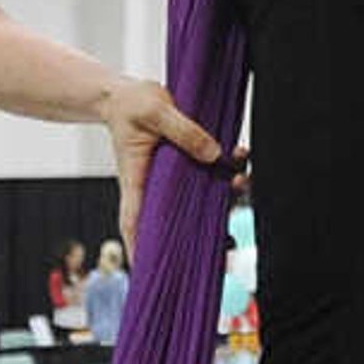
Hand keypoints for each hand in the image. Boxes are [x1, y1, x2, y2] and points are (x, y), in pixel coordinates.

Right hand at [96, 76, 224, 264]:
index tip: (148, 268)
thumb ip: (184, 132)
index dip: (142, 247)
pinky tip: (238, 155)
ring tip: (240, 180)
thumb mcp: (155, 111)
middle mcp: (152, 185)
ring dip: (220, 195)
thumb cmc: (129, 105)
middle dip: (198, 231)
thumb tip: (214, 154)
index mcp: (135, 179)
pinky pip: (203, 174)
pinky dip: (222, 169)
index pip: (134, 221)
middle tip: (227, 239)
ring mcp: (167, 178)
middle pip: (172, 219)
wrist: (123, 95)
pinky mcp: (180, 164)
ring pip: (194, 198)